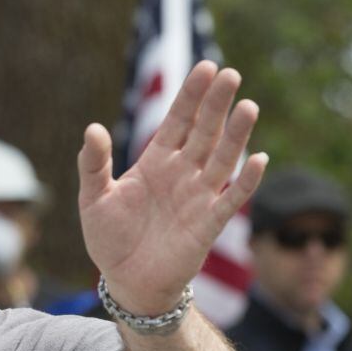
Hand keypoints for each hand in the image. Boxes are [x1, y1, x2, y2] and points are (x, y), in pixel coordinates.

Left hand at [77, 61, 268, 314]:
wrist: (127, 281)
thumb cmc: (109, 239)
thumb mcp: (93, 199)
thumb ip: (93, 164)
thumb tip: (92, 128)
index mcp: (155, 163)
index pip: (177, 122)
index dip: (191, 96)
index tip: (205, 68)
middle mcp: (181, 174)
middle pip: (204, 132)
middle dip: (216, 105)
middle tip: (231, 74)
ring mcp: (197, 197)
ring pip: (222, 159)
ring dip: (236, 135)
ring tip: (249, 106)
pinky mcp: (208, 225)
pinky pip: (230, 200)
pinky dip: (246, 182)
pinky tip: (259, 159)